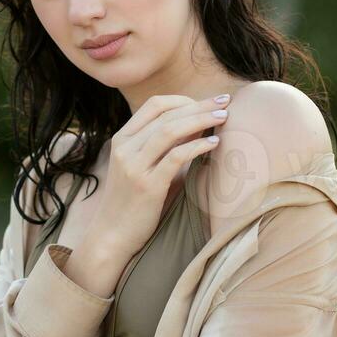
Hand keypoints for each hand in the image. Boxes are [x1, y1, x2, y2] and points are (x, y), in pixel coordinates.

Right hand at [85, 93, 229, 260]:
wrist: (111, 236)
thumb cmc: (132, 203)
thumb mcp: (140, 168)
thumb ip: (162, 149)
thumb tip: (197, 132)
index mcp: (122, 139)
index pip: (154, 105)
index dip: (183, 100)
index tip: (205, 104)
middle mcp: (125, 148)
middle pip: (166, 114)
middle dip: (199, 105)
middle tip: (225, 101)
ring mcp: (134, 166)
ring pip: (170, 130)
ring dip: (200, 119)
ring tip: (224, 117)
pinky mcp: (147, 186)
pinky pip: (175, 157)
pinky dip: (197, 146)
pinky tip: (214, 143)